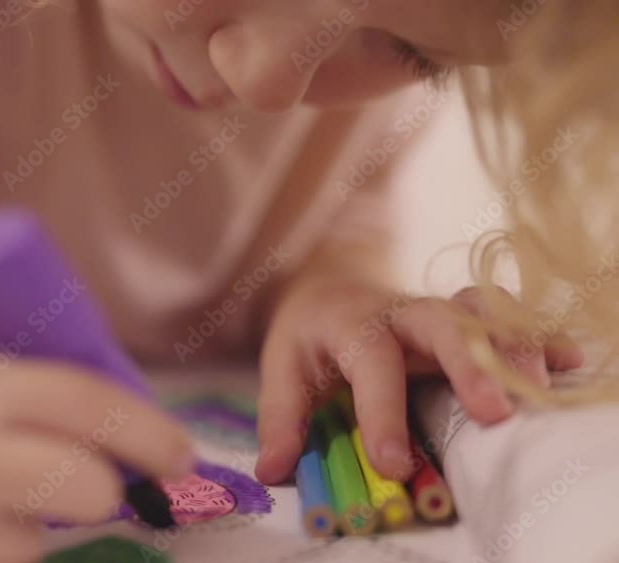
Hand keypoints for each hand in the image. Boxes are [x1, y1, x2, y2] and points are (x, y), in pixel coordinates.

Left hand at [253, 274, 583, 483]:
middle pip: (441, 320)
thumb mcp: (282, 369)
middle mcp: (401, 311)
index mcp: (351, 323)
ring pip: (483, 312)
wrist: (330, 284)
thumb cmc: (309, 336)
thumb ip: (280, 418)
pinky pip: (507, 319)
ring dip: (515, 345)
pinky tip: (568, 361)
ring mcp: (438, 310)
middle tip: (494, 413)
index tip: (393, 463)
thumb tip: (272, 471)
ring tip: (540, 386)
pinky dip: (538, 337)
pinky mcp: (465, 319)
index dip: (382, 412)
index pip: (371, 360)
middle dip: (470, 362)